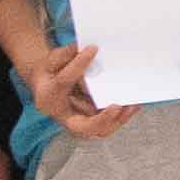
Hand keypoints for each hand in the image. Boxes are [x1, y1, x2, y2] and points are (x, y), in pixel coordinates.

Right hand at [14, 36, 136, 146]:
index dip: (78, 65)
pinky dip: (120, 119)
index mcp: (47, 95)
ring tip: (131, 106)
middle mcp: (61, 114)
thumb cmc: (51, 71)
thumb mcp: (53, 59)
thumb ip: (67, 54)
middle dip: (101, 119)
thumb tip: (89, 48)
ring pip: (97, 131)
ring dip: (116, 120)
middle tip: (116, 106)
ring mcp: (75, 121)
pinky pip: (105, 126)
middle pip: (80, 126)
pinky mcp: (88, 122)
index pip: (63, 82)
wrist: (46, 84)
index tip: (93, 49)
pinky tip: (132, 106)